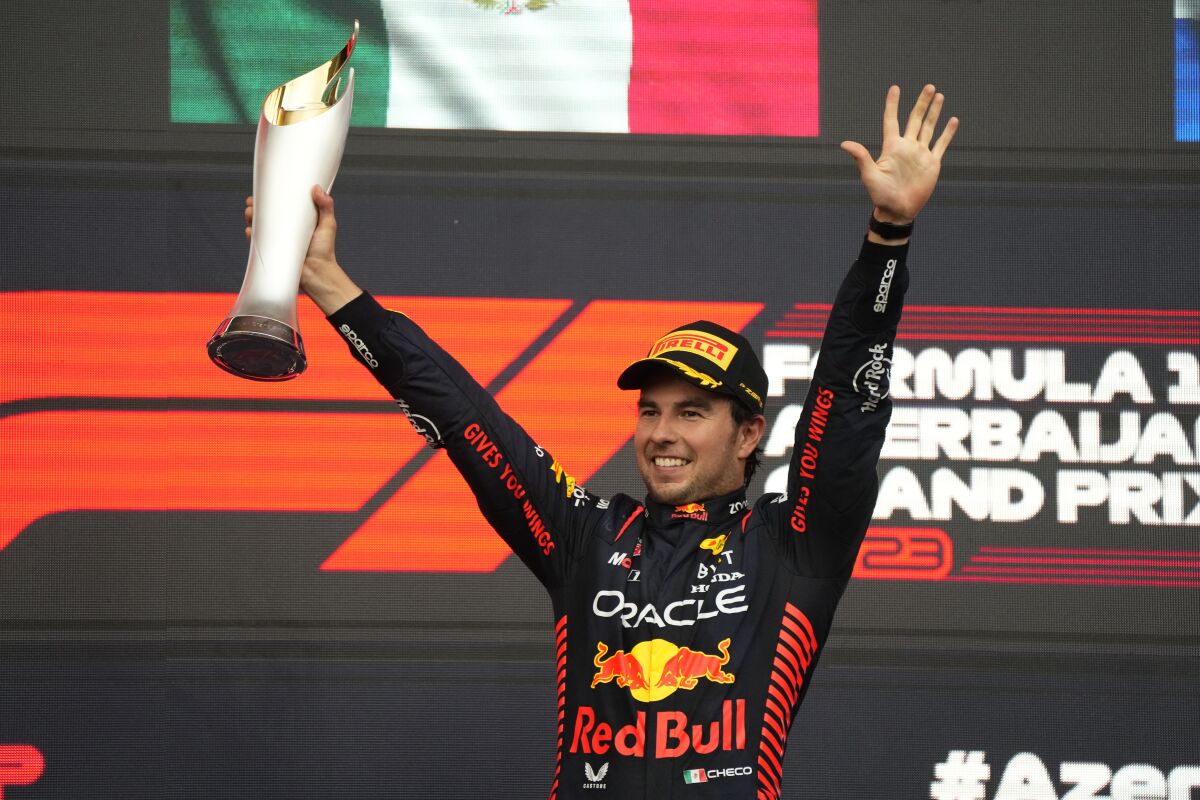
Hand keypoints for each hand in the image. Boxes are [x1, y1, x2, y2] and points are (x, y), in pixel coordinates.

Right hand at [243, 185, 360, 314]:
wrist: (318, 274)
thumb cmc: (324, 252)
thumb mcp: (328, 225)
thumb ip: (326, 206)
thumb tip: (317, 188)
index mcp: (296, 221)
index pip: (280, 206)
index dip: (269, 198)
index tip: (263, 190)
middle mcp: (284, 230)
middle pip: (265, 215)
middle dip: (255, 207)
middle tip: (252, 203)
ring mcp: (277, 241)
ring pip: (258, 227)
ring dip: (250, 218)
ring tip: (250, 213)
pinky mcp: (272, 252)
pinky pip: (257, 243)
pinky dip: (252, 236)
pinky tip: (250, 231)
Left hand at [840, 84, 958, 223]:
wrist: (898, 211)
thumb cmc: (880, 195)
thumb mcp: (869, 175)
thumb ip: (861, 157)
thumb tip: (844, 144)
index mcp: (892, 147)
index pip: (891, 120)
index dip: (893, 104)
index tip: (895, 88)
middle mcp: (907, 147)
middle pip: (915, 119)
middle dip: (922, 103)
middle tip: (929, 87)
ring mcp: (920, 154)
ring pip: (929, 128)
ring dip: (934, 112)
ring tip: (939, 96)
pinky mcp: (932, 163)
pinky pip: (941, 144)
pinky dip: (947, 133)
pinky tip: (953, 120)